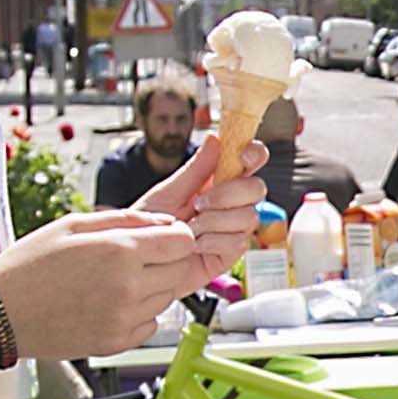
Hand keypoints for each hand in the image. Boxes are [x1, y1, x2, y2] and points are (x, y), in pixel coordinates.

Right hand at [0, 210, 207, 357]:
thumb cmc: (29, 264)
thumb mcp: (73, 224)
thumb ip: (126, 219)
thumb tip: (167, 222)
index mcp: (120, 251)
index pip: (184, 242)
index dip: (175, 236)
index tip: (159, 238)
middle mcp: (129, 288)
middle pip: (180, 271)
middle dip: (164, 261)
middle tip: (131, 260)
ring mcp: (125, 319)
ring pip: (167, 298)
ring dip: (151, 288)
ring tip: (112, 282)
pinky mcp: (117, 343)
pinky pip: (150, 324)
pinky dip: (138, 314)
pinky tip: (108, 304)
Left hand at [136, 134, 267, 276]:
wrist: (141, 259)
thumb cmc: (151, 225)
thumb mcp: (168, 192)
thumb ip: (195, 169)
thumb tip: (215, 139)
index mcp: (219, 180)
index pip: (250, 160)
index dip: (254, 154)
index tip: (244, 157)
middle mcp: (232, 203)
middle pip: (256, 188)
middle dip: (227, 194)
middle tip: (198, 204)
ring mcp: (233, 228)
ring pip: (248, 216)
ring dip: (214, 221)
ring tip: (190, 229)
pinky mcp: (231, 253)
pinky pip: (238, 242)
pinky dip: (212, 242)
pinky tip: (196, 245)